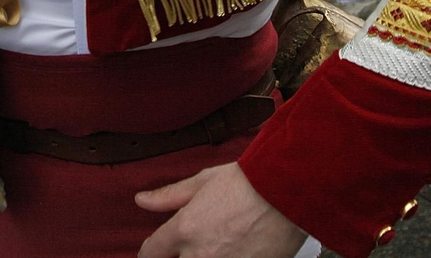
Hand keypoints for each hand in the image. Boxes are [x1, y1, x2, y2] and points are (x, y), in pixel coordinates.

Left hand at [136, 163, 306, 257]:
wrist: (287, 193)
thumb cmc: (250, 182)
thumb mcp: (203, 181)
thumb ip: (170, 196)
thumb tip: (142, 200)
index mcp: (184, 230)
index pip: (150, 253)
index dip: (152, 251)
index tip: (158, 249)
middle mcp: (199, 256)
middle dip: (179, 257)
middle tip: (193, 245)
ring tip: (218, 246)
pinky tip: (236, 251)